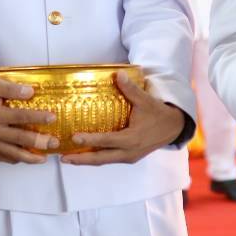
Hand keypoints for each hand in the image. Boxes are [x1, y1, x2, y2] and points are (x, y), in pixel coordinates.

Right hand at [0, 77, 58, 164]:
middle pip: (19, 140)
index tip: (53, 118)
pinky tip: (23, 158)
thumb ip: (11, 89)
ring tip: (43, 159)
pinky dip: (12, 159)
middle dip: (39, 143)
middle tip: (54, 144)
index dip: (38, 118)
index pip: (21, 117)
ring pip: (10, 153)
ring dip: (28, 157)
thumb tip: (30, 92)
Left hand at [64, 72, 188, 165]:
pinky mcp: (129, 157)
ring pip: (104, 161)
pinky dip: (96, 158)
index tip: (74, 137)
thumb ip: (131, 89)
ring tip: (68, 158)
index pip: (106, 141)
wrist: (173, 128)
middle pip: (100, 159)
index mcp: (132, 139)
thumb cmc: (158, 114)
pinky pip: (110, 159)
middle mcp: (129, 152)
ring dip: (86, 161)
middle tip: (63, 157)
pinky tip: (85, 153)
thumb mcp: (146, 100)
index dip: (90, 140)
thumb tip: (118, 74)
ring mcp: (129, 157)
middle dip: (81, 159)